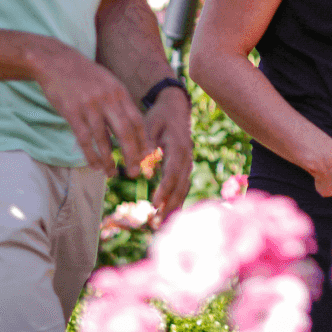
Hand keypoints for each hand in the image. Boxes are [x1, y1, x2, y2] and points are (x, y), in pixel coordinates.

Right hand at [30, 41, 148, 175]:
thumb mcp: (107, 83)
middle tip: (134, 171)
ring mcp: (90, 106)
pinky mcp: (72, 112)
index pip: (137, 121)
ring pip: (104, 139)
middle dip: (132, 155)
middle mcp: (108, 99)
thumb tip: (130, 127)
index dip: (143, 141)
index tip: (146, 157)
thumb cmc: (84, 75)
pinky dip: (91, 155)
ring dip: (109, 160)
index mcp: (119, 92)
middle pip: (125, 132)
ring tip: (112, 173)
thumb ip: (118, 102)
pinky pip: (84, 139)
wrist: (56, 61)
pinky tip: (94, 165)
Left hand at [143, 85, 192, 224]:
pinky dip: (177, 200)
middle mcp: (186, 157)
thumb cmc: (160, 116)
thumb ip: (146, 144)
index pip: (172, 172)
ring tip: (161, 224)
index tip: (155, 203)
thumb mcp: (149, 125)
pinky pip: (183, 186)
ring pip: (183, 188)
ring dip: (173, 206)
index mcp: (178, 147)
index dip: (165, 189)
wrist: (176, 108)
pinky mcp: (185, 166)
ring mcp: (188, 162)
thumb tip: (144, 168)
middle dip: (169, 204)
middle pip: (180, 185)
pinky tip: (169, 214)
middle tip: (157, 222)